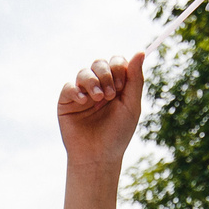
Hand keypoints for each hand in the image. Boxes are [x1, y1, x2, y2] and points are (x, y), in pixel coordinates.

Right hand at [58, 55, 144, 174]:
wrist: (98, 157)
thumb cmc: (117, 134)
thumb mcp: (131, 105)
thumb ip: (135, 79)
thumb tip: (141, 51)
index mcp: (116, 86)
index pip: (116, 62)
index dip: (119, 68)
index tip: (121, 86)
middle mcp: (98, 87)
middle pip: (100, 63)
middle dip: (106, 74)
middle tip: (110, 94)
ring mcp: (82, 93)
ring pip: (84, 72)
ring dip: (92, 82)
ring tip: (99, 98)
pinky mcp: (67, 102)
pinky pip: (69, 86)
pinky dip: (76, 90)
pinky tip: (84, 101)